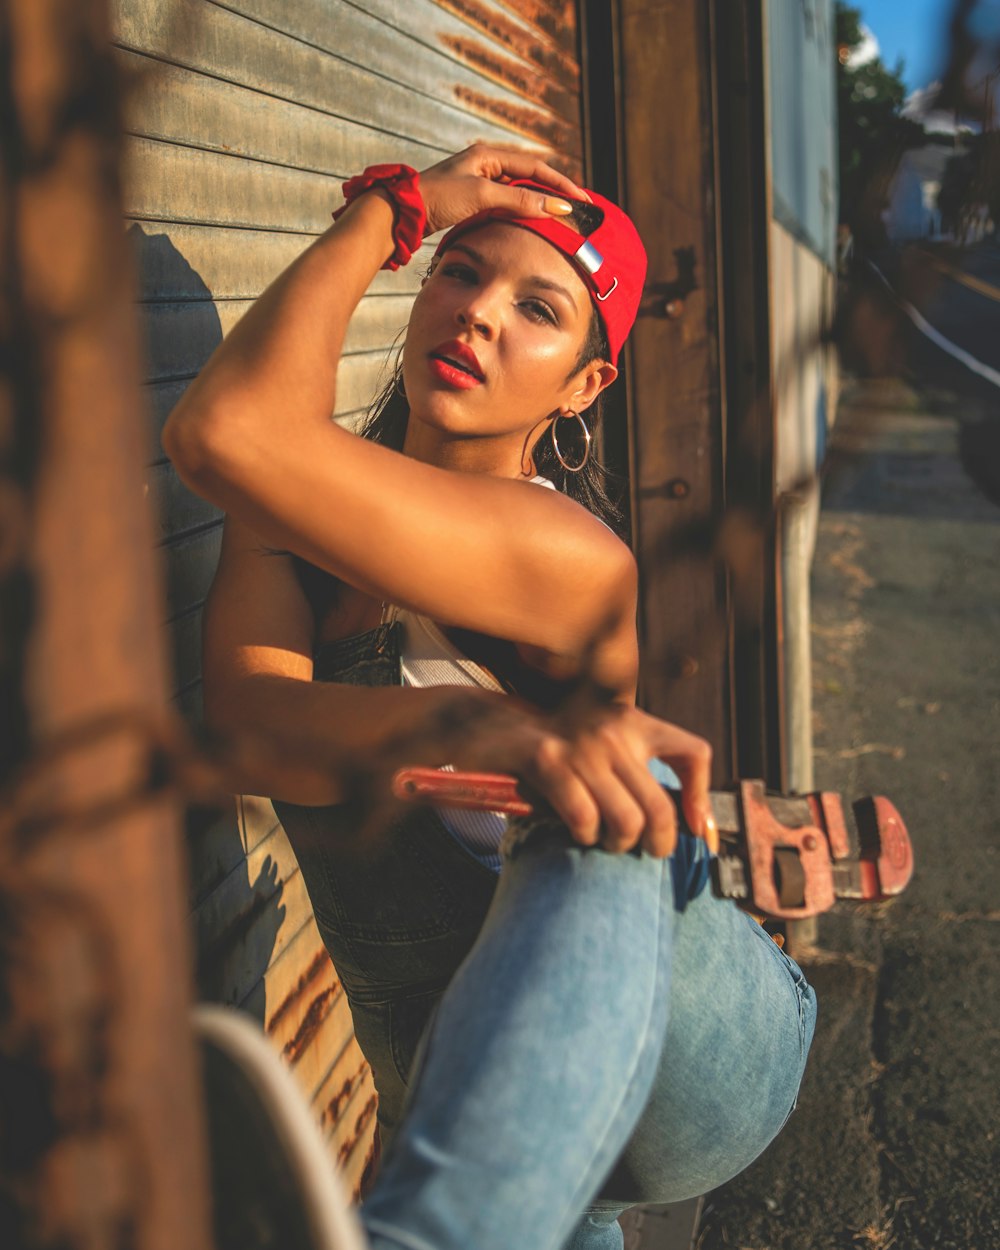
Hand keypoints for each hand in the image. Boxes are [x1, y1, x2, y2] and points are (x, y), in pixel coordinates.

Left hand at [419, 143, 589, 236]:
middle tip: (577, 209)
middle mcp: (485, 165)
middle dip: (553, 192)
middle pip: (529, 178)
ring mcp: (478, 183)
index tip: (581, 201)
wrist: (402, 214)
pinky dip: (521, 213)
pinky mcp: (471, 201)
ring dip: (538, 204)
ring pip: (518, 192)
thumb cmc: (438, 198)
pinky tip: (531, 224)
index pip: (535, 167)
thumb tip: (557, 207)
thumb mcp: (482, 196)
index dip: (560, 184)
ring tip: (559, 218)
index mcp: (489, 155)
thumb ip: (520, 200)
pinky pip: (505, 205)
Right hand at [519, 704, 716, 858]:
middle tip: (643, 850)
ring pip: (628, 821)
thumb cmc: (558, 754)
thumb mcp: (606, 752)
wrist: (495, 728)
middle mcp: (614, 730)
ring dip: (616, 844)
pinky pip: (584, 818)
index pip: (694, 753)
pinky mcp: (548, 760)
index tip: (699, 831)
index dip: (701, 799)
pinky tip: (576, 830)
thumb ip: (641, 777)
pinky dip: (583, 835)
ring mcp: (582, 746)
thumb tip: (693, 826)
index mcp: (634, 724)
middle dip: (656, 844)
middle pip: (660, 809)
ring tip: (603, 839)